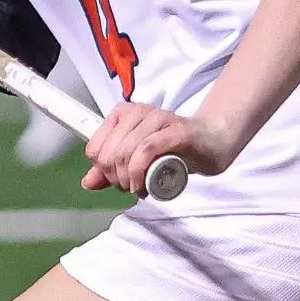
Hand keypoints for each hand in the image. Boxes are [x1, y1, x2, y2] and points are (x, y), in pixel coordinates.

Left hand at [82, 104, 239, 196]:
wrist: (212, 142)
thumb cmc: (174, 149)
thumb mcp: (136, 160)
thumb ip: (111, 170)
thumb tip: (87, 182)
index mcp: (123, 114)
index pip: (95, 148)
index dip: (102, 170)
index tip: (117, 181)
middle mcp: (138, 112)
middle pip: (109, 154)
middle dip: (116, 178)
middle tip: (130, 187)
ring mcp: (158, 119)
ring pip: (126, 152)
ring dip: (129, 179)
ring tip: (140, 188)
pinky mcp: (176, 131)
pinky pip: (147, 149)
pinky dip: (140, 171)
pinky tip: (145, 185)